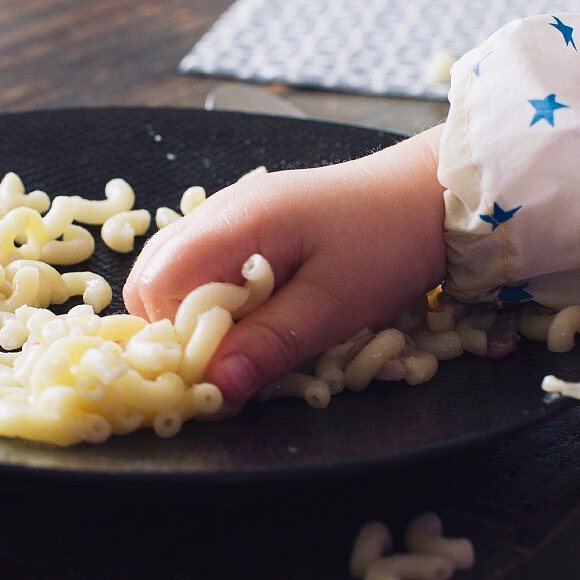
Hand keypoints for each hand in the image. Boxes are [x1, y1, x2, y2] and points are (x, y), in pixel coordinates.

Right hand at [123, 125, 446, 401]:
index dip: (172, 336)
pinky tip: (249, 312)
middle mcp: (219, 211)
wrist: (429, 194)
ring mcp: (229, 211)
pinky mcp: (246, 220)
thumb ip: (270, 343)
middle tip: (224, 360)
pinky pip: (200, 261)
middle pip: (150, 277)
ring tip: (239, 339)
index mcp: (235, 224)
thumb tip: (216, 385)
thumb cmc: (387, 244)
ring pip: (170, 270)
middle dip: (174, 329)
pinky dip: (208, 295)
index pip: (157, 284)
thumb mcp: (334, 306)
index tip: (208, 370)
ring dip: (190, 314)